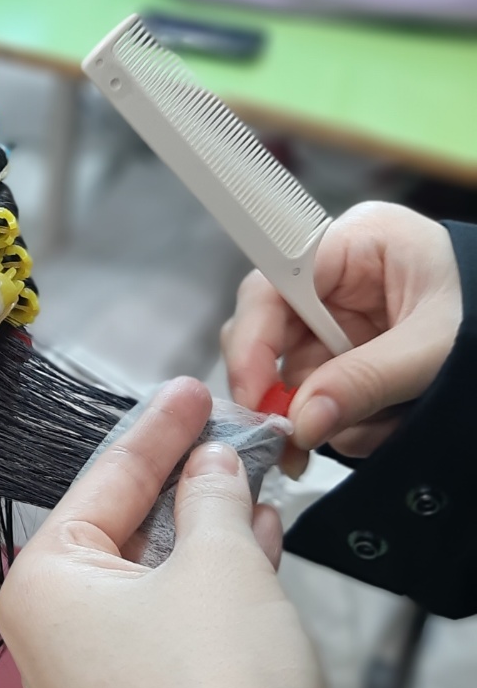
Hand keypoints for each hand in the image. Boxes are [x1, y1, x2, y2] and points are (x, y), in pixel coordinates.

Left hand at [0, 379, 370, 687]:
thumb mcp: (219, 567)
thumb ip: (212, 499)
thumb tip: (210, 464)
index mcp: (41, 585)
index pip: (100, 479)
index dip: (156, 428)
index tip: (193, 388)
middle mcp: (52, 635)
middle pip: (123, 530)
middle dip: (184, 482)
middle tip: (233, 432)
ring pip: (155, 581)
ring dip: (208, 532)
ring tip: (254, 482)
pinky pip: (174, 629)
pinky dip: (215, 588)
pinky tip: (257, 551)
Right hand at [223, 203, 461, 474]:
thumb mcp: (435, 349)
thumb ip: (365, 381)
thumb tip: (301, 423)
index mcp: (354, 245)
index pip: (271, 286)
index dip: (252, 340)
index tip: (254, 397)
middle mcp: (335, 279)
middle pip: (273, 337)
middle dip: (290, 393)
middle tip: (297, 442)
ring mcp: (340, 320)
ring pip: (297, 377)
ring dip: (327, 415)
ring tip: (378, 430)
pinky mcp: (351, 356)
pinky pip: (323, 395)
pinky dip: (347, 422)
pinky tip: (382, 427)